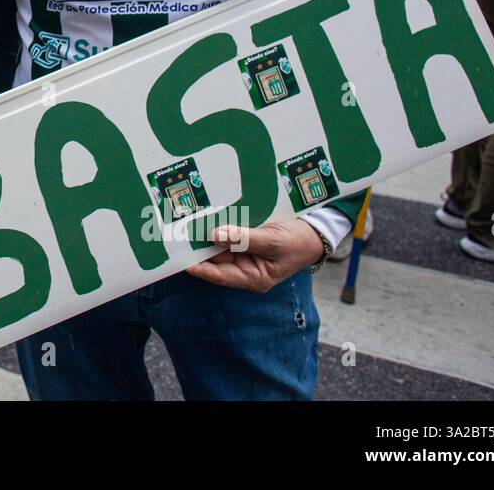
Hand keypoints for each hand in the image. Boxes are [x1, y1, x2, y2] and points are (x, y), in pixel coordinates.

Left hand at [186, 220, 324, 292]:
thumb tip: (215, 234)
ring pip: (219, 243)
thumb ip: (244, 239)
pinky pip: (228, 233)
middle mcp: (245, 267)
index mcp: (252, 277)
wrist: (316, 230)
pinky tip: (204, 215)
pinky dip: (218, 225)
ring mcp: (244, 252)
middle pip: (215, 258)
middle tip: (177, 234)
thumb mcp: (273, 242)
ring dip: (206, 233)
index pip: (218, 275)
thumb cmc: (299, 242)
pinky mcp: (245, 238)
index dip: (198, 267)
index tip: (180, 258)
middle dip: (199, 246)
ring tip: (185, 222)